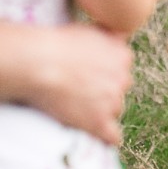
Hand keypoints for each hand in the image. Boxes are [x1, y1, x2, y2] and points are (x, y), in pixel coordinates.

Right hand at [17, 23, 133, 144]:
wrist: (43, 63)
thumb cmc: (61, 44)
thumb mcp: (94, 30)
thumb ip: (111, 38)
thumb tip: (121, 37)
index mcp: (124, 57)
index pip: (122, 70)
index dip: (105, 75)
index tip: (90, 77)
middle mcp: (124, 79)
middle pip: (119, 91)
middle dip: (104, 93)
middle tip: (81, 93)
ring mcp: (113, 101)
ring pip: (114, 111)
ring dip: (101, 112)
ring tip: (79, 109)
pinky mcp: (99, 122)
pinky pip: (112, 136)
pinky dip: (107, 137)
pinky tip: (102, 137)